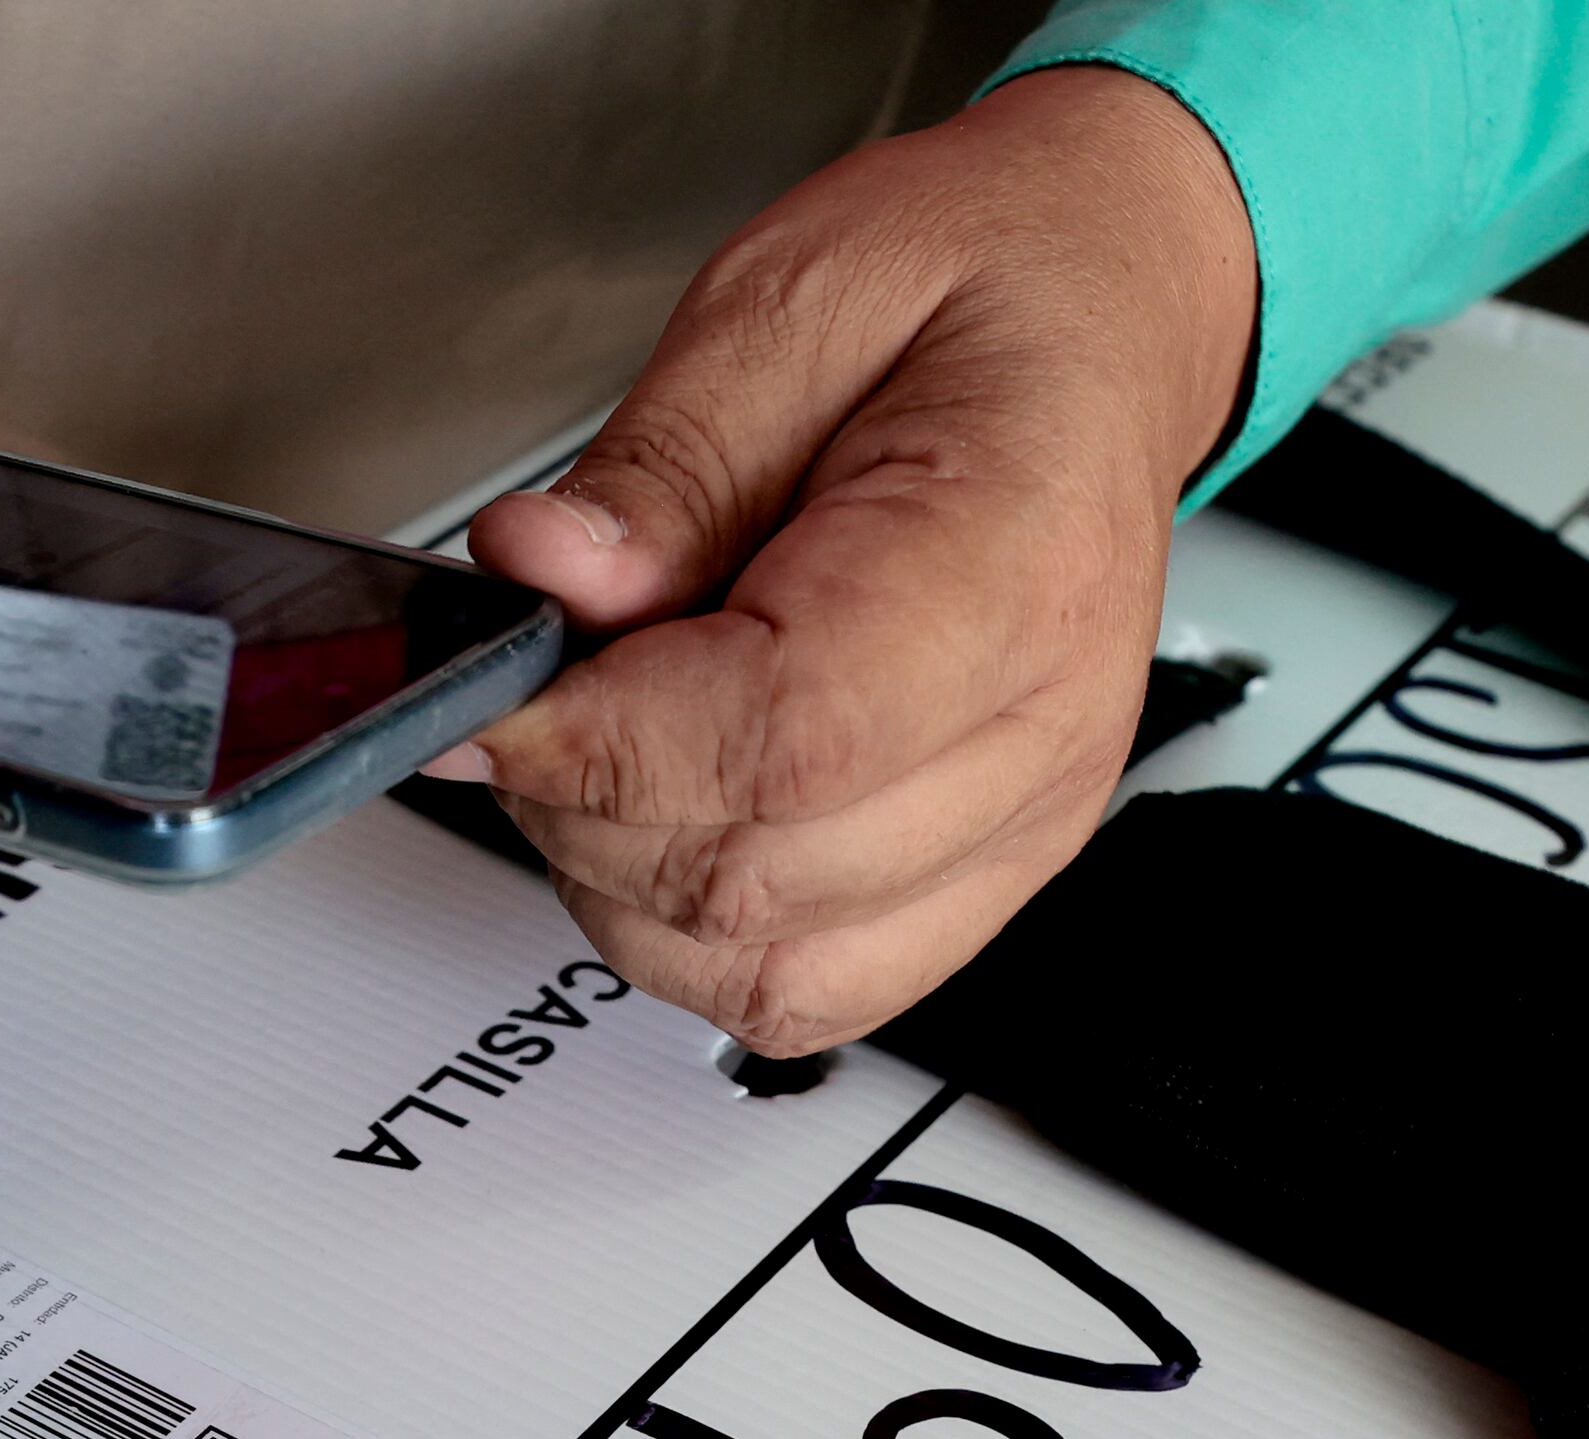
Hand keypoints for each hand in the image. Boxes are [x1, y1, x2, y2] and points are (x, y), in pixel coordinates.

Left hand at [441, 67, 1257, 1053]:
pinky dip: (691, 934)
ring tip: (604, 731)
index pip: (784, 737)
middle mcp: (1044, 727)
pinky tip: (663, 814)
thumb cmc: (979, 293)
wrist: (1099, 319)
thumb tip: (535, 581)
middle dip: (584, 799)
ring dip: (622, 876)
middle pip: (756, 874)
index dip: (598, 741)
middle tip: (531, 685)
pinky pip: (805, 994)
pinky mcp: (981, 880)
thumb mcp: (792, 302)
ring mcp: (1024, 825)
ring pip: (762, 967)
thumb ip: (657, 466)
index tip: (489, 695)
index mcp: (1019, 558)